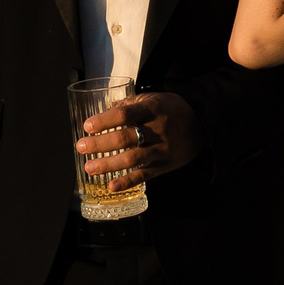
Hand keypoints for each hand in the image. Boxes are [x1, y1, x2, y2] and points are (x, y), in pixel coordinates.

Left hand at [76, 90, 200, 186]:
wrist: (203, 124)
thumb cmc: (172, 109)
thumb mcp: (153, 98)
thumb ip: (130, 104)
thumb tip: (105, 109)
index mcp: (152, 109)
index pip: (125, 114)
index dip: (105, 120)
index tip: (87, 126)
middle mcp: (157, 129)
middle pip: (125, 137)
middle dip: (100, 144)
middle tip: (80, 147)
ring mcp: (162, 149)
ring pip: (132, 158)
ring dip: (108, 165)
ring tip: (89, 168)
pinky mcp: (165, 165)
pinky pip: (145, 175)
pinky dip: (127, 182)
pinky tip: (111, 186)